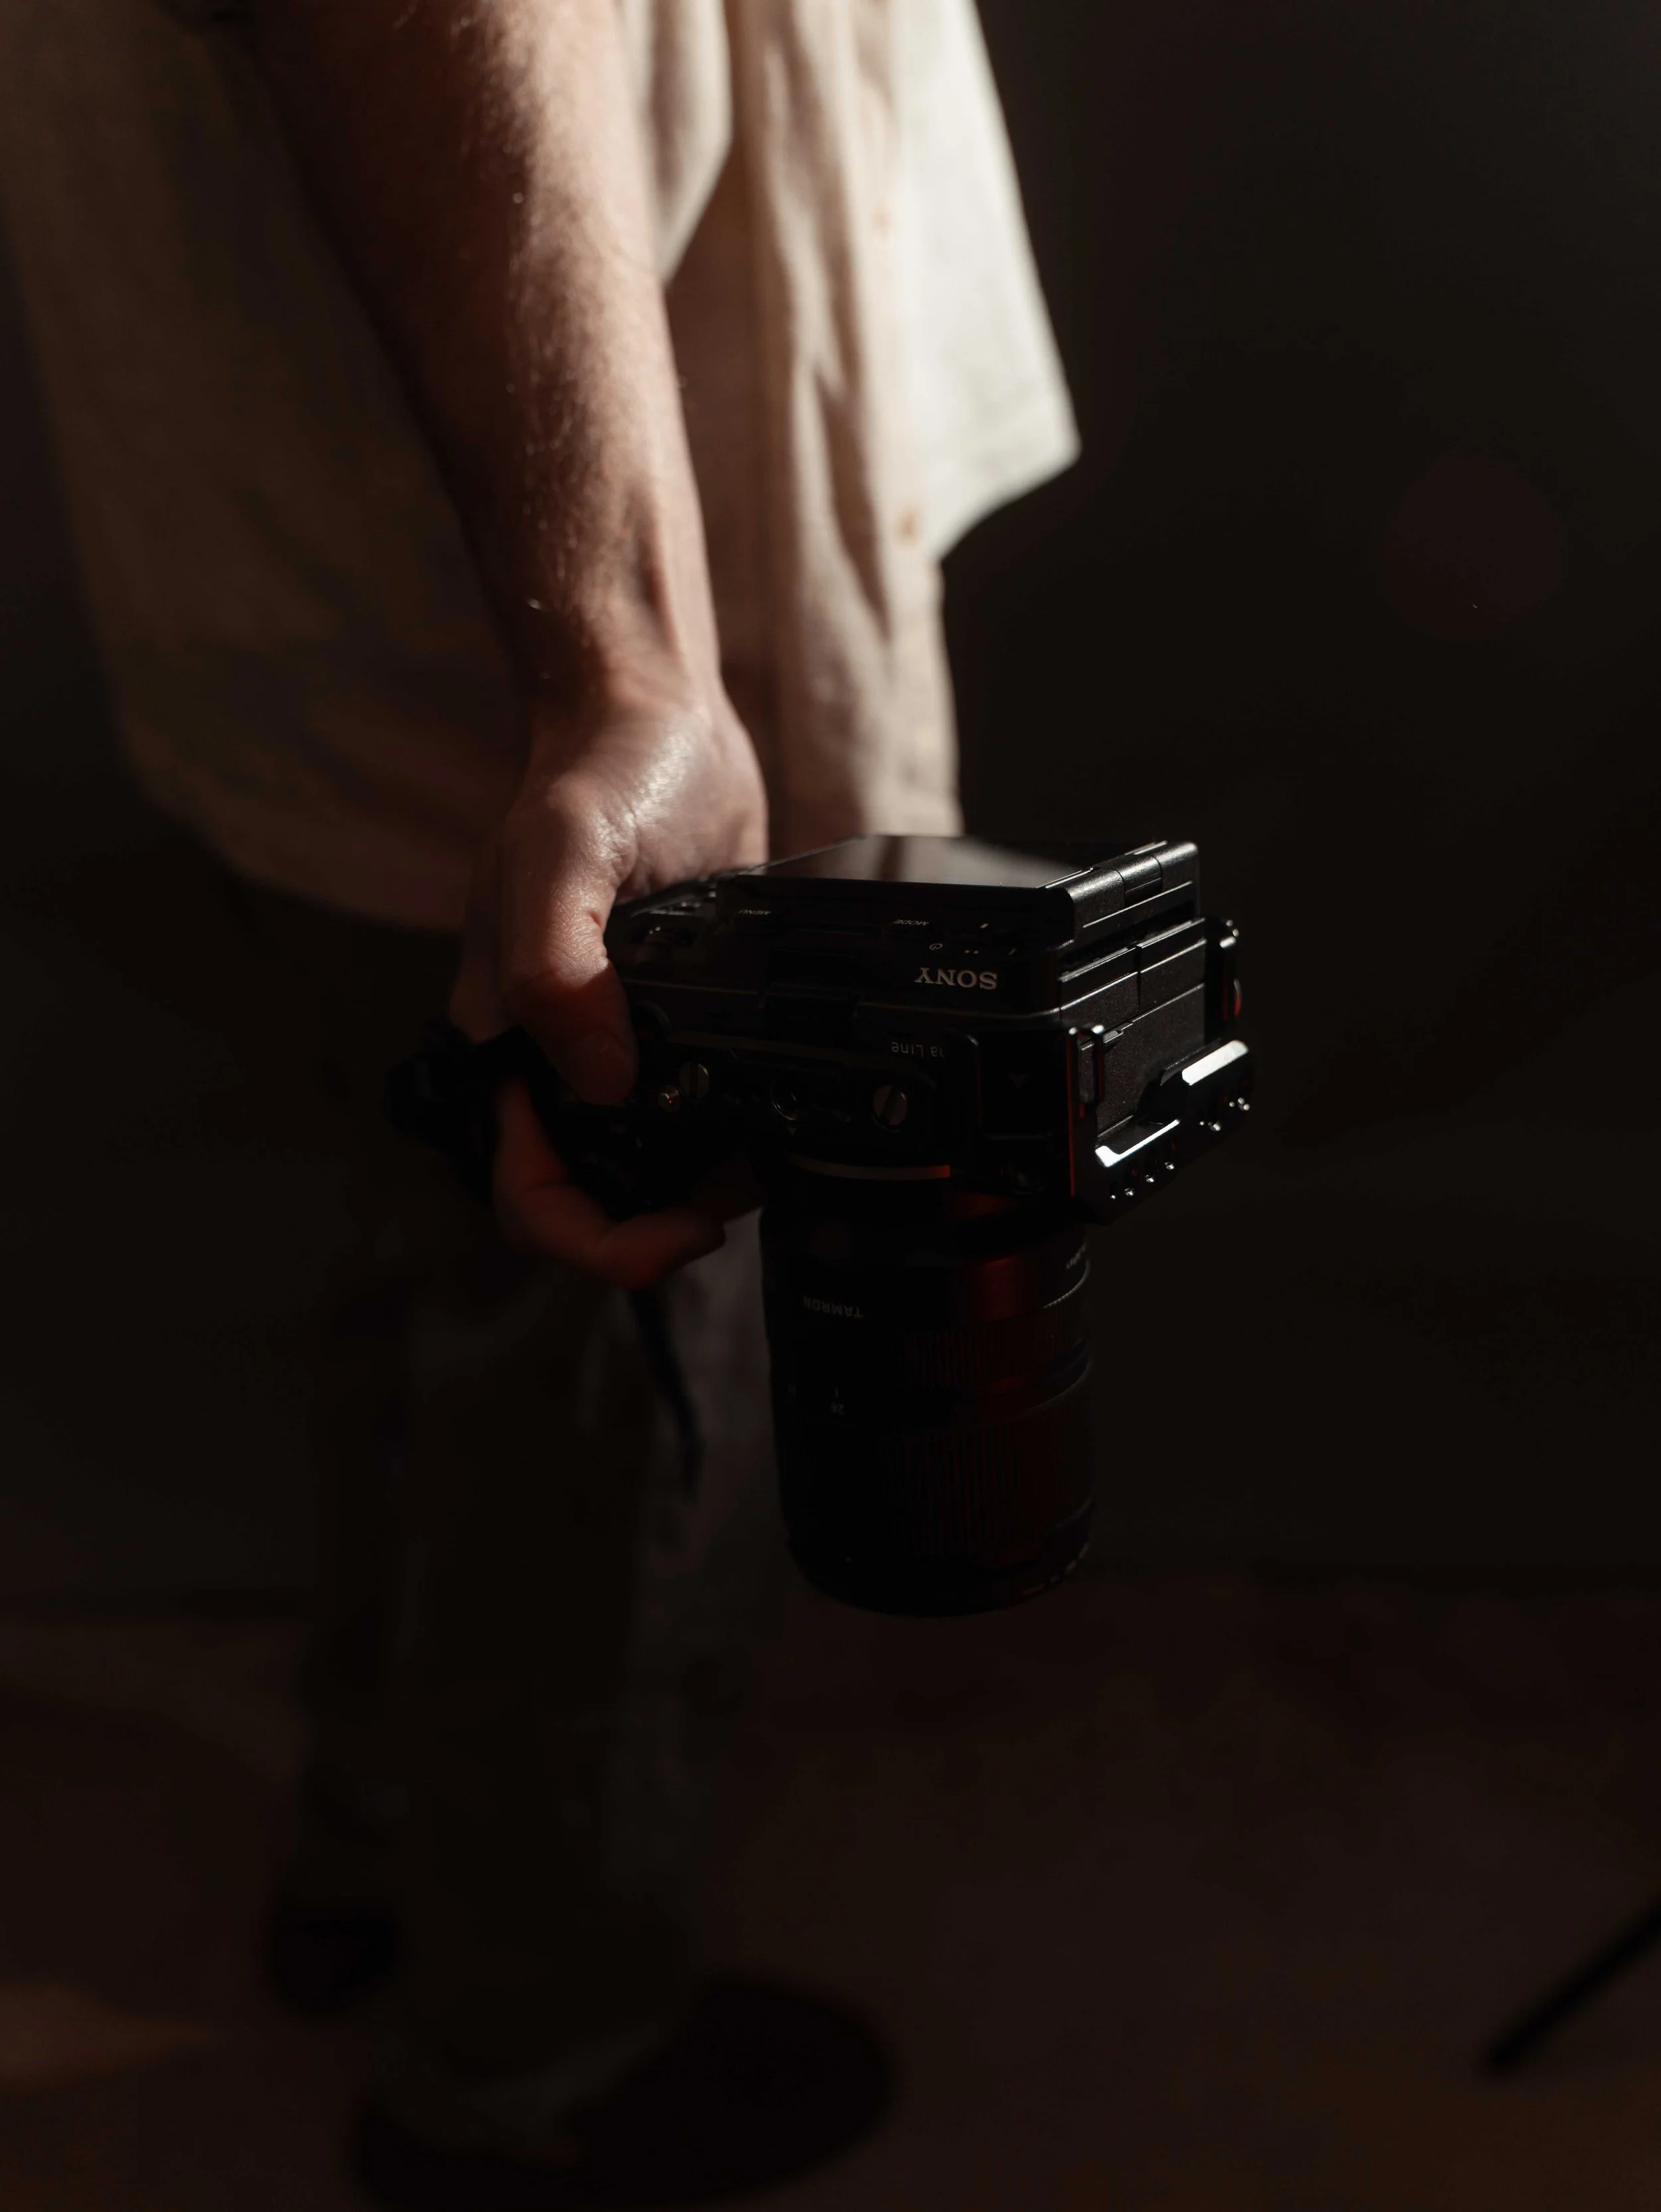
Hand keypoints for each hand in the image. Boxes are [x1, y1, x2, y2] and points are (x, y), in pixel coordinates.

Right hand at [448, 676, 767, 1284]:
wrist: (659, 725)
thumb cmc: (593, 782)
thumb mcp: (559, 860)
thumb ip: (557, 970)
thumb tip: (605, 1083)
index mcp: (502, 1040)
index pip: (525, 1188)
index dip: (593, 1238)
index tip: (672, 1235)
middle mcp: (557, 1058)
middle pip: (590, 1197)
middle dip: (653, 1228)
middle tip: (722, 1213)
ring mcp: (619, 1047)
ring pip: (649, 1169)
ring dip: (703, 1191)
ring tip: (763, 1165)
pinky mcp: (679, 1027)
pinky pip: (698, 1115)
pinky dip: (736, 1136)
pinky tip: (778, 1125)